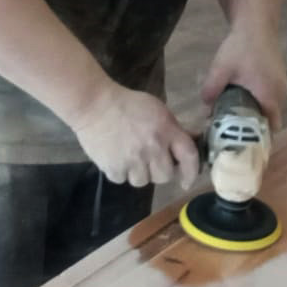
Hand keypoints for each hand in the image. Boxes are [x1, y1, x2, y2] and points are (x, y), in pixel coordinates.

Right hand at [70, 83, 199, 188]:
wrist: (94, 104)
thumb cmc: (128, 104)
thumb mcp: (157, 109)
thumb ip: (174, 128)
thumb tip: (192, 140)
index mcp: (166, 131)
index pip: (189, 157)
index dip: (192, 172)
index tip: (187, 181)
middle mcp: (152, 148)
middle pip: (165, 176)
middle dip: (160, 171)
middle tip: (151, 161)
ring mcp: (132, 160)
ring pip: (144, 182)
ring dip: (140, 173)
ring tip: (131, 158)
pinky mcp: (113, 168)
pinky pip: (123, 180)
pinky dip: (121, 173)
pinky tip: (116, 158)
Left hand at [200, 30, 286, 130]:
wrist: (256, 24)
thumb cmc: (240, 47)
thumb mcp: (220, 69)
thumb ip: (211, 91)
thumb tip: (204, 111)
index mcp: (269, 96)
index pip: (270, 129)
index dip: (258, 139)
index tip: (241, 144)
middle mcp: (281, 94)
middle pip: (271, 120)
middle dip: (254, 128)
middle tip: (234, 133)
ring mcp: (283, 85)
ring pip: (272, 109)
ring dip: (257, 114)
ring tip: (236, 117)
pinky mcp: (280, 78)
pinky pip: (272, 98)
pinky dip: (261, 103)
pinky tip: (244, 100)